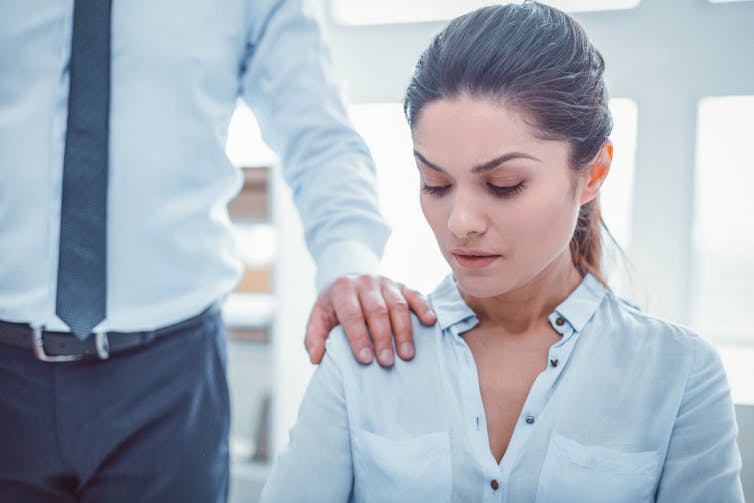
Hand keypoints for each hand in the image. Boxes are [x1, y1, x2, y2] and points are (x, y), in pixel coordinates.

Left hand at [304, 275, 436, 365]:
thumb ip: (314, 337)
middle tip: (387, 362)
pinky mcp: (402, 285)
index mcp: (343, 289)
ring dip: (404, 330)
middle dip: (382, 337)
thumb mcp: (319, 316)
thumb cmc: (336, 306)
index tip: (366, 359)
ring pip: (398, 305)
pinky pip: (415, 295)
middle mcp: (365, 283)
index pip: (352, 314)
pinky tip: (430, 322)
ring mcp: (386, 283)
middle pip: (377, 311)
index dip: (358, 337)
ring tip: (407, 354)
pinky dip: (424, 307)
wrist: (350, 279)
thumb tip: (316, 358)